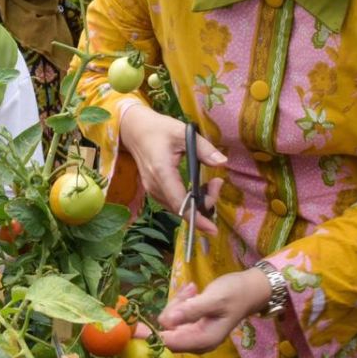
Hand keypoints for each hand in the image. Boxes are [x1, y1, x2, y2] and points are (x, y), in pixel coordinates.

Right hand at [119, 104, 225, 234]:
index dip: (196, 218)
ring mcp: (152, 189)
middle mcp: (155, 186)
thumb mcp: (183, 133)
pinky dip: (188, 201)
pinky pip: (173, 203)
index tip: (212, 228)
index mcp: (162, 172)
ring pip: (177, 208)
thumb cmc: (158, 129)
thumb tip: (222, 162)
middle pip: (181, 208)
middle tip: (218, 183)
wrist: (134, 130)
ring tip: (211, 185)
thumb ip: (203, 148)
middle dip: (204, 203)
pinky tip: (199, 189)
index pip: (179, 203)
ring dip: (197, 202)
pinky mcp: (153, 189)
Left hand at [158, 269, 271, 352]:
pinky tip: (193, 291)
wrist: (249, 290)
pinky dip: (181, 302)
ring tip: (194, 290)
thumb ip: (191, 310)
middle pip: (167, 330)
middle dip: (173, 309)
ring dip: (178, 302)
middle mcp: (197, 342)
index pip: (170, 343)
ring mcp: (193, 334)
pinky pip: (176, 315)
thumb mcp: (214, 299)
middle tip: (190, 293)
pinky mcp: (191, 325)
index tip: (133, 329)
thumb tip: (167, 321)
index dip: (150, 336)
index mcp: (203, 340)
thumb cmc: (234, 294)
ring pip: (170, 320)